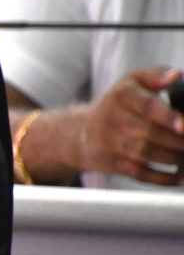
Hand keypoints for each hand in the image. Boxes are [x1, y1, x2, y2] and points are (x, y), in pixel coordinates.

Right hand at [78, 68, 183, 183]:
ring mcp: (110, 143)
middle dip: (178, 141)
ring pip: (145, 153)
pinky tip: (179, 177)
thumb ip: (155, 76)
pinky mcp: (112, 163)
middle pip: (148, 133)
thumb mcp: (132, 82)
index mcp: (122, 95)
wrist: (82, 132)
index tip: (183, 125)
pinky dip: (162, 178)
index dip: (166, 116)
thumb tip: (175, 76)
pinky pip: (139, 173)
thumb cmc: (118, 104)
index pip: (145, 106)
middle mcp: (113, 119)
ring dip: (174, 158)